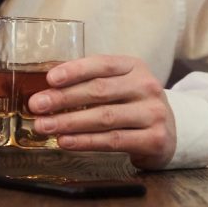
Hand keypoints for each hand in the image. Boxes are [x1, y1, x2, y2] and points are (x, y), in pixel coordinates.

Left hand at [27, 55, 176, 169]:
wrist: (170, 132)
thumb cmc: (132, 106)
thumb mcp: (119, 86)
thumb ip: (90, 82)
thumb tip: (46, 89)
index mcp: (134, 67)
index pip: (102, 64)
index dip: (75, 70)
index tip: (50, 79)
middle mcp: (147, 87)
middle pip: (99, 91)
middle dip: (63, 99)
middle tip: (37, 105)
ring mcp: (153, 113)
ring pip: (104, 118)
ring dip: (69, 122)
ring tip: (44, 126)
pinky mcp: (154, 139)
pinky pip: (113, 141)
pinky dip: (85, 142)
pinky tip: (65, 141)